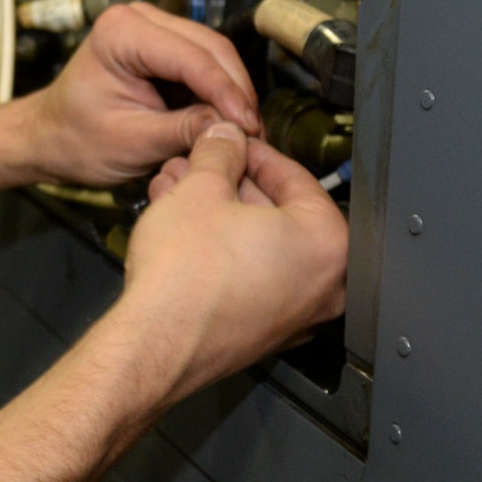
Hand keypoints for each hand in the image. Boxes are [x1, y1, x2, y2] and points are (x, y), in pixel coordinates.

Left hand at [17, 2, 261, 186]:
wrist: (51, 138)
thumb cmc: (77, 139)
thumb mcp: (132, 142)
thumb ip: (183, 130)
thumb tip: (234, 128)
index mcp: (120, 32)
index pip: (191, 57)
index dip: (226, 92)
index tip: (250, 127)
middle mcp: (139, 18)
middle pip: (210, 49)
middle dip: (236, 91)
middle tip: (256, 135)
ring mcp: (152, 29)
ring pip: (213, 55)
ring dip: (232, 92)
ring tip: (248, 133)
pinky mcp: (163, 47)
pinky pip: (203, 65)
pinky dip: (219, 93)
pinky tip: (230, 121)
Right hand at [116, 122, 347, 405]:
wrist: (155, 343)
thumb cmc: (186, 276)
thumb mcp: (201, 188)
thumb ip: (220, 152)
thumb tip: (225, 138)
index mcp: (327, 243)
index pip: (294, 176)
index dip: (251, 150)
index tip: (229, 141)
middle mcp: (323, 284)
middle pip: (277, 212)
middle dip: (228, 184)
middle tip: (197, 165)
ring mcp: (295, 313)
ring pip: (258, 245)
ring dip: (218, 213)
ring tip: (177, 192)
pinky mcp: (263, 331)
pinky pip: (250, 276)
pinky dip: (222, 250)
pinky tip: (180, 229)